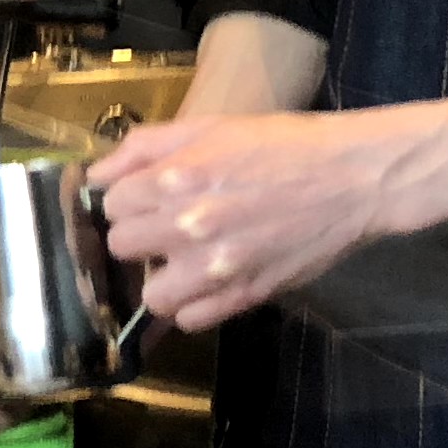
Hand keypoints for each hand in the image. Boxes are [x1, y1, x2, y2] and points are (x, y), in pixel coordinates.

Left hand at [90, 107, 406, 333]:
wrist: (351, 178)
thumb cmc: (279, 144)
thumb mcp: (208, 127)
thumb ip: (144, 147)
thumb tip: (96, 173)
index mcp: (174, 179)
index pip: (111, 205)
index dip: (126, 199)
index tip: (143, 197)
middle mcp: (188, 227)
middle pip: (122, 247)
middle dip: (138, 235)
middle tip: (162, 227)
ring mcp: (217, 267)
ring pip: (152, 296)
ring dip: (160, 278)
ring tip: (181, 261)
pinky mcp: (246, 295)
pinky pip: (191, 320)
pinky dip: (193, 306)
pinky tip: (205, 282)